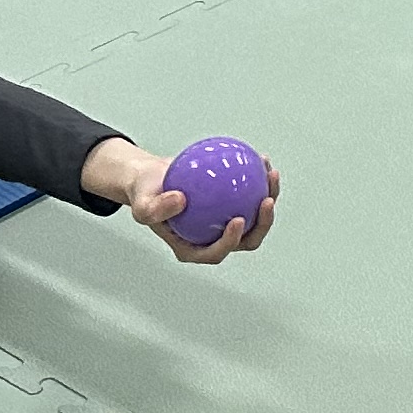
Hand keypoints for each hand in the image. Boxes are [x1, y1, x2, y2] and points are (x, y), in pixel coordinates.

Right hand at [99, 140, 281, 262]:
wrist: (153, 178)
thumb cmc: (146, 194)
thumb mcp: (141, 204)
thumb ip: (156, 208)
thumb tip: (181, 200)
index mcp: (193, 247)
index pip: (215, 252)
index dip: (231, 242)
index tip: (237, 220)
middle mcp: (213, 238)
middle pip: (245, 239)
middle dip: (263, 224)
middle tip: (266, 200)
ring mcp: (225, 222)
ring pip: (255, 216)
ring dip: (270, 196)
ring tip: (271, 175)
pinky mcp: (233, 203)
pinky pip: (251, 192)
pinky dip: (259, 177)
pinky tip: (261, 159)